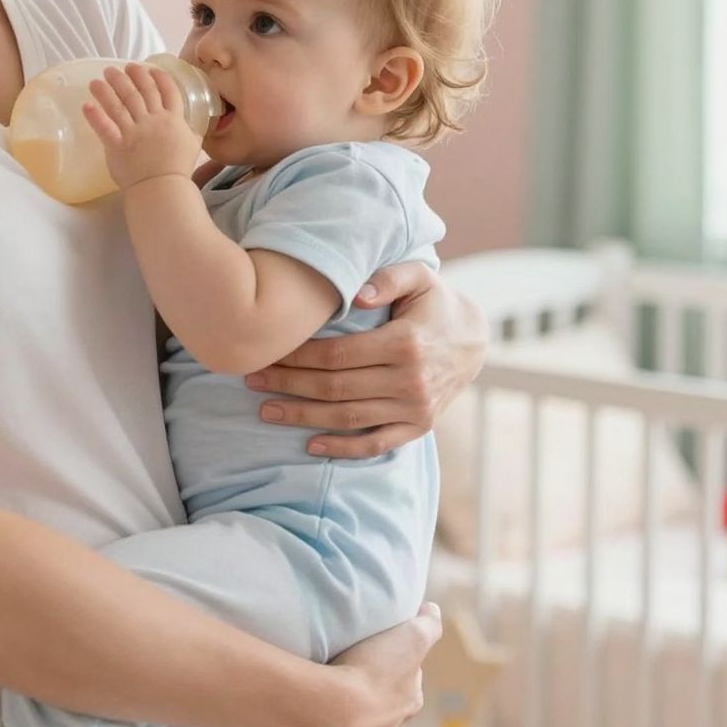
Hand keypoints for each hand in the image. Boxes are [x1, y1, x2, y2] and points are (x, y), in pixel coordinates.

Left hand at [84, 64, 203, 190]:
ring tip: (98, 79)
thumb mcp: (193, 146)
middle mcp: (153, 120)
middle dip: (130, 77)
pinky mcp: (118, 145)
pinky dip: (95, 116)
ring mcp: (134, 132)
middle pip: (141, 92)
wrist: (164, 187)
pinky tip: (86, 105)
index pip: (167, 91)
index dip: (157, 78)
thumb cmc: (179, 169)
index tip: (148, 68)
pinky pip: (104, 128)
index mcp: (173, 119)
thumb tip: (195, 129)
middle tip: (120, 67)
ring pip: (120, 105)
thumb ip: (192, 134)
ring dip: (108, 90)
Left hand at [245, 261, 487, 458]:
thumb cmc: (434, 303)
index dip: (298, 356)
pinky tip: (310, 445)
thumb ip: (388, 278)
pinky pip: (375, 443)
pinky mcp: (419, 427)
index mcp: (406, 343)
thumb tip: (355, 295)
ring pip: (347, 417)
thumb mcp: (419, 277)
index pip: (338, 354)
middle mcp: (411, 381)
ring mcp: (415, 408)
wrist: (474, 340)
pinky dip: (342, 449)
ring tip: (266, 411)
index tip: (268, 352)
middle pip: (335, 388)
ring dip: (303, 417)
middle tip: (252, 380)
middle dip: (288, 384)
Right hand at [286, 603, 441, 726]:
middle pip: (387, 707)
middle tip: (355, 671)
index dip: (399, 666)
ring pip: (360, 725)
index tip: (383, 653)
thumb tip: (432, 610)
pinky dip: (325, 723)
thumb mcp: (412, 636)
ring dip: (350, 711)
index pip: (411, 683)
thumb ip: (428, 623)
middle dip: (376, 693)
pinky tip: (316, 709)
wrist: (330, 711)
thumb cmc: (373, 671)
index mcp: (410, 702)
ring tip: (332, 691)